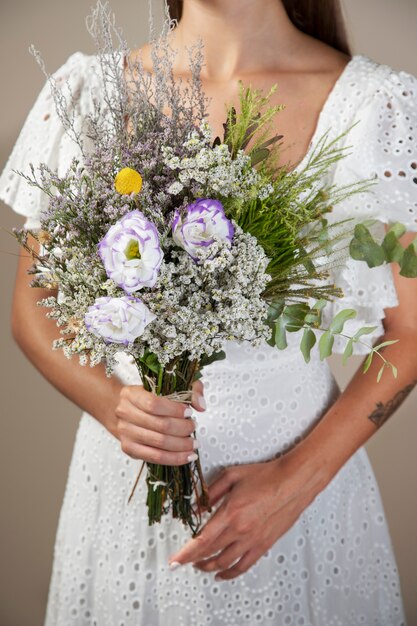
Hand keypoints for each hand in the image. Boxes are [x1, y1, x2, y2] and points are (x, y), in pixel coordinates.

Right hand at [115, 379, 205, 464]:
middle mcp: (124, 413)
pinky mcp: (129, 449)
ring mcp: (125, 433)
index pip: (153, 404)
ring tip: (194, 443)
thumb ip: (190, 390)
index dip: (174, 410)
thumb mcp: (170, 386)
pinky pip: (155, 457)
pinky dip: (174, 458)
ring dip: (181, 445)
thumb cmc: (150, 397)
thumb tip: (201, 405)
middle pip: (159, 425)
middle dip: (182, 428)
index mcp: (131, 394)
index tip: (189, 412)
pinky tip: (187, 456)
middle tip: (193, 427)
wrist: (128, 411)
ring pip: (159, 443)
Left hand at [168, 451, 328, 579]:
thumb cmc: (265, 476)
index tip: (174, 561)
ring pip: (225, 562)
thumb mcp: (232, 475)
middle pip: (210, 553)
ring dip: (209, 567)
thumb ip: (212, 492)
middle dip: (193, 560)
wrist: (293, 482)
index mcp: (231, 512)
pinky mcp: (264, 545)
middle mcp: (241, 530)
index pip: (202, 540)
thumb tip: (198, 507)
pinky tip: (222, 573)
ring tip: (199, 565)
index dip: (186, 554)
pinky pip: (243, 565)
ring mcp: (253, 540)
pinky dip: (230, 573)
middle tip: (183, 560)